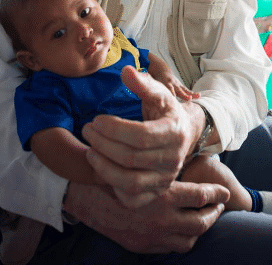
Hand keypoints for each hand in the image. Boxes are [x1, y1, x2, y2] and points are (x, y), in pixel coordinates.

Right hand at [63, 179, 228, 252]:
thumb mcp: (141, 164)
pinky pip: (170, 249)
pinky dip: (180, 240)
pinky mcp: (142, 246)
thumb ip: (162, 168)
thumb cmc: (116, 172)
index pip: (201, 196)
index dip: (216, 193)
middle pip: (201, 222)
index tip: (225, 191)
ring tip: (203, 219)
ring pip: (188, 239)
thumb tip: (181, 159)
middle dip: (213, 214)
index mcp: (164, 196)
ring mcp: (153, 236)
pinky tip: (181, 231)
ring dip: (199, 229)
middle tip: (218, 206)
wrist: (86, 196)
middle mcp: (162, 219)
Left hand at [82, 66, 205, 203]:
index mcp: (175, 132)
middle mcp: (173, 159)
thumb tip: (125, 71)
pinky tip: (102, 167)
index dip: (114, 128)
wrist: (184, 134)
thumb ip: (142, 83)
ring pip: (130, 182)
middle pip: (131, 158)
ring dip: (103, 167)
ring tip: (89, 150)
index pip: (141, 135)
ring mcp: (165, 179)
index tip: (96, 119)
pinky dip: (113, 186)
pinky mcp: (156, 193)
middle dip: (103, 144)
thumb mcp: (158, 93)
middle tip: (87, 130)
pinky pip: (132, 199)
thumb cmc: (165, 111)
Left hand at [147, 53, 200, 100]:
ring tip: (192, 99)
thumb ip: (143, 82)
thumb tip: (133, 81)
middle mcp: (171, 83)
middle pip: (176, 90)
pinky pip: (186, 90)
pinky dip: (193, 93)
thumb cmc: (152, 75)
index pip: (167, 88)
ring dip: (188, 94)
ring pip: (183, 90)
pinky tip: (199, 96)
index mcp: (163, 82)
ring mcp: (176, 84)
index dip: (169, 93)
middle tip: (186, 99)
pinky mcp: (179, 86)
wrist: (160, 68)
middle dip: (180, 95)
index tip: (171, 98)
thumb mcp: (148, 78)